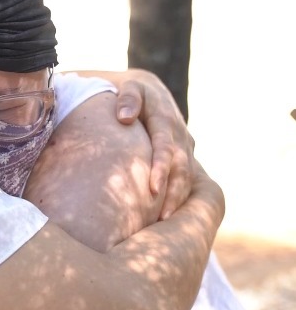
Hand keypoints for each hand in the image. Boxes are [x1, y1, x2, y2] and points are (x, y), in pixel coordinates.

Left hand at [114, 69, 194, 218]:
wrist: (149, 90)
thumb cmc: (132, 93)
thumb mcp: (129, 87)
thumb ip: (128, 99)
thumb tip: (124, 118)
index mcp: (166, 120)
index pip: (165, 148)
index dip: (161, 169)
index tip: (152, 190)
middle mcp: (179, 135)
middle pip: (181, 168)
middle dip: (174, 193)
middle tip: (162, 218)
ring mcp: (185, 146)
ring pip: (187, 176)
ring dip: (178, 199)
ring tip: (164, 222)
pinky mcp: (184, 155)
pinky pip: (186, 178)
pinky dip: (179, 195)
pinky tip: (167, 215)